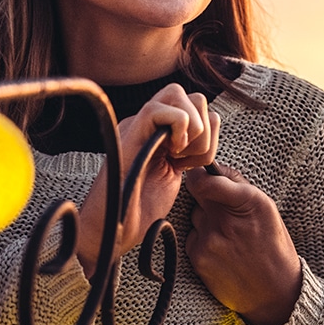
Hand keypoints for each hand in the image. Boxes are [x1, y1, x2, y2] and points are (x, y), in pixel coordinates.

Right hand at [75, 84, 219, 275]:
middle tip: (188, 158)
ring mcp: (137, 125)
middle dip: (204, 127)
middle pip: (190, 94)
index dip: (208, 131)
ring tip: (178, 157)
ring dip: (193, 129)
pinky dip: (180, 129)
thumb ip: (187, 149)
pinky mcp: (130, 132)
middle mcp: (146, 123)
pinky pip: (164, 108)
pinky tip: (170, 155)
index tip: (193, 162)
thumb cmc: (140, 210)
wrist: (113, 231)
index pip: (195, 105)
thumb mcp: (174, 173)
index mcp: (158, 131)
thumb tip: (210, 121)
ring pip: (178, 93)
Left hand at [183, 163, 302, 324]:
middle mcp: (227, 220)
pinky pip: (192, 237)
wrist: (274, 292)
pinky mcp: (199, 258)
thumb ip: (238, 184)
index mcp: (249, 202)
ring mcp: (210, 240)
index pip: (205, 180)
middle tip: (224, 212)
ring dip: (205, 221)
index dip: (199, 176)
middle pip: (197, 194)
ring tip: (228, 237)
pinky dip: (202, 240)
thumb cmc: (272, 246)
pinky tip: (221, 252)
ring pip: (195, 216)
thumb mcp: (266, 209)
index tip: (201, 177)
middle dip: (207, 197)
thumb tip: (212, 168)